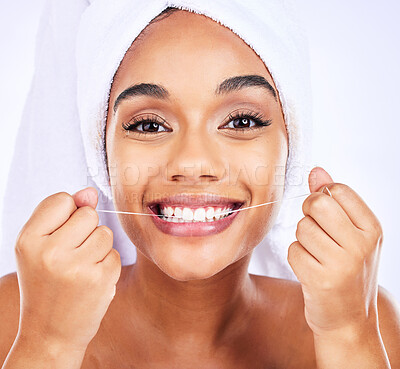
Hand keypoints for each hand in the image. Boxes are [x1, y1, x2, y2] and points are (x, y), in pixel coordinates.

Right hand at [14, 187, 121, 350]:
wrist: (50, 332)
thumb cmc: (46, 283)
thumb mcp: (40, 247)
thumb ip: (62, 215)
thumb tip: (90, 191)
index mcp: (28, 240)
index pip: (62, 199)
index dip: (67, 214)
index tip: (61, 235)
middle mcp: (51, 252)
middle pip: (89, 214)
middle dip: (86, 230)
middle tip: (71, 255)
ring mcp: (77, 267)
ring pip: (105, 233)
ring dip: (98, 248)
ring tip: (81, 268)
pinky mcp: (101, 279)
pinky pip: (115, 253)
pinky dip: (107, 265)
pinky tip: (91, 281)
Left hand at [287, 167, 382, 336]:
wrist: (349, 319)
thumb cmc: (347, 270)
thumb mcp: (351, 234)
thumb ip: (334, 201)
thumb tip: (317, 171)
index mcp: (372, 228)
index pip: (338, 189)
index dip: (322, 197)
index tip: (325, 213)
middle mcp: (361, 245)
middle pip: (317, 204)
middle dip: (308, 213)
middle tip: (315, 230)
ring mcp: (342, 264)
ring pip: (302, 228)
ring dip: (302, 239)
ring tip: (316, 255)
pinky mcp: (320, 280)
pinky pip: (293, 250)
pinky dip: (297, 257)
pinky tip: (310, 269)